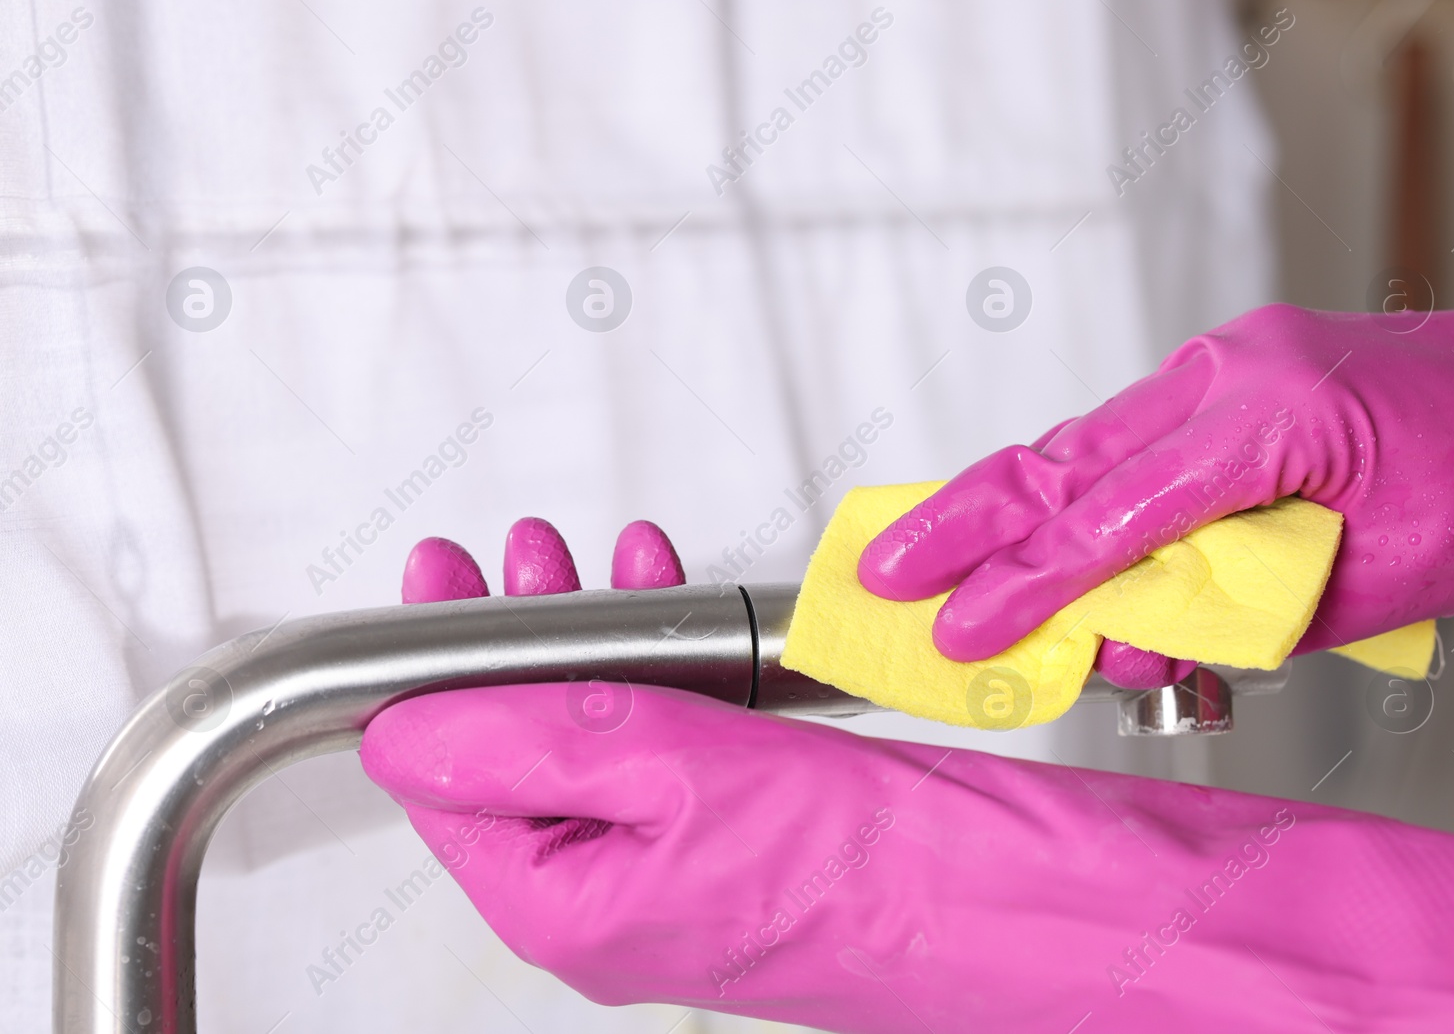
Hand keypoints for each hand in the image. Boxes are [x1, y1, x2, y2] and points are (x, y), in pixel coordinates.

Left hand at [364, 517, 1453, 1030]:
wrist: (1036, 902)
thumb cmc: (887, 873)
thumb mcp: (683, 775)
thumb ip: (533, 739)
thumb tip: (414, 723)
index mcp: (575, 902)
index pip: (450, 784)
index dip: (434, 675)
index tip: (439, 580)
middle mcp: (621, 890)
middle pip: (519, 748)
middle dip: (513, 635)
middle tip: (508, 555)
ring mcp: (689, 858)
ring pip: (601, 730)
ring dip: (591, 634)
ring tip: (594, 558)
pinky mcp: (755, 823)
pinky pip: (679, 731)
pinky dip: (667, 657)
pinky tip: (676, 602)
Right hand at [859, 305, 1453, 671]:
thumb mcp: (1352, 590)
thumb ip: (1219, 613)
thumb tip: (1113, 639)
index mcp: (1269, 421)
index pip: (1109, 520)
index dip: (1024, 585)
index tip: (960, 631)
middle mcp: (1232, 369)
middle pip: (1064, 455)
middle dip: (964, 518)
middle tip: (884, 567)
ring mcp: (1229, 357)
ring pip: (1086, 438)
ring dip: (1007, 502)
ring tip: (932, 550)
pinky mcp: (1232, 367)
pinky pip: (1129, 431)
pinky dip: (1073, 485)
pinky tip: (1030, 521)